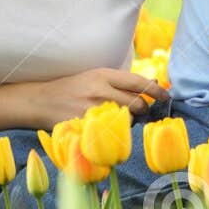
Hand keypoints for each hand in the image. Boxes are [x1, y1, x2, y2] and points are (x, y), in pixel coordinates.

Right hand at [32, 67, 169, 125]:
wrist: (41, 101)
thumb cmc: (73, 88)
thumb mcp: (94, 77)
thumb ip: (120, 82)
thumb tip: (151, 85)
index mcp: (103, 74)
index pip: (137, 82)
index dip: (155, 90)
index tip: (166, 95)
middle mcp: (100, 90)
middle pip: (137, 104)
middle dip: (143, 110)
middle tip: (140, 111)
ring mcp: (93, 110)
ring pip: (127, 120)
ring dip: (128, 122)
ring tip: (116, 118)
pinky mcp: (87, 126)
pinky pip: (112, 133)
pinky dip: (114, 132)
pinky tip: (106, 129)